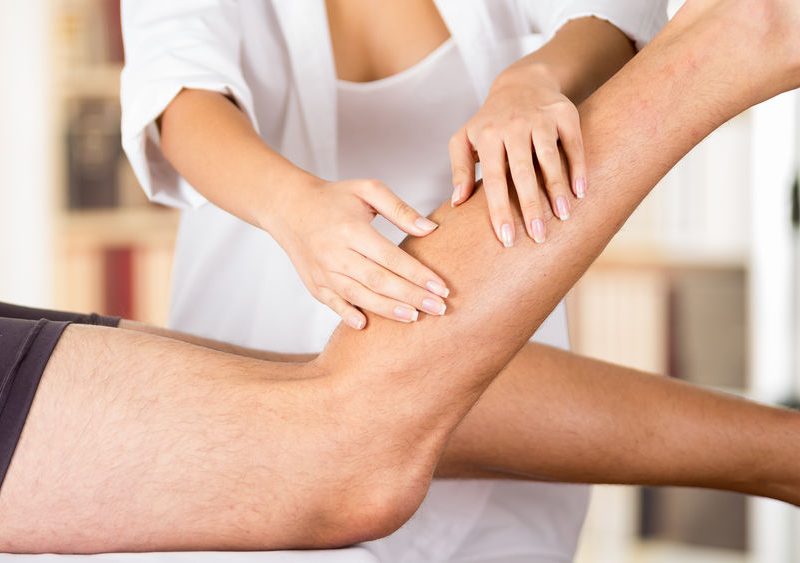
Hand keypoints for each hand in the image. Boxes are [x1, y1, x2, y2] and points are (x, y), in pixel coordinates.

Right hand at [271, 178, 449, 329]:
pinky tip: (366, 325)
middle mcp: (335, 253)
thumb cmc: (334, 198)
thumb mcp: (367, 190)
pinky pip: (332, 303)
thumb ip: (400, 209)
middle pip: (378, 281)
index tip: (441, 288)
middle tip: (438, 309)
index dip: (418, 274)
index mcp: (351, 229)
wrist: (290, 207)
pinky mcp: (314, 284)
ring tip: (414, 318)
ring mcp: (323, 271)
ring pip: (358, 296)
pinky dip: (347, 315)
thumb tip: (430, 230)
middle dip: (410, 297)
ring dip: (387, 309)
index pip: (391, 257)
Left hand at [449, 63, 586, 246]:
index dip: (500, 210)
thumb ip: (460, 169)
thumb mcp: (465, 139)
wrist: (522, 83)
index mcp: (487, 136)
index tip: (507, 237)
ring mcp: (540, 119)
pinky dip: (578, 167)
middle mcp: (513, 126)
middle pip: (522, 172)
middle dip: (530, 206)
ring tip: (563, 216)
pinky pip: (573, 144)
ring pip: (550, 159)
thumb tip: (457, 203)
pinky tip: (580, 192)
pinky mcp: (564, 114)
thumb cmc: (490, 122)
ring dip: (557, 189)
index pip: (494, 179)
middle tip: (538, 236)